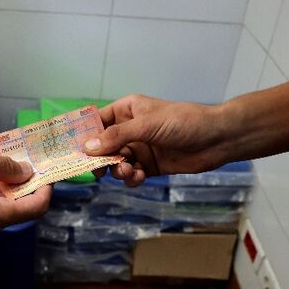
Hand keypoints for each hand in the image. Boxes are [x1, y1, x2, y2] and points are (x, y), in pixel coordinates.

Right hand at [82, 94, 225, 185]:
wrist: (216, 139)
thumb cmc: (183, 122)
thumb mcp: (147, 125)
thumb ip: (117, 137)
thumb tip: (87, 148)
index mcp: (126, 110)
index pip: (97, 122)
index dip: (84, 136)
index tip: (72, 151)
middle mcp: (130, 129)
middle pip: (103, 146)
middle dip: (101, 159)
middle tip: (98, 171)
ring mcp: (140, 148)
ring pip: (116, 163)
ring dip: (118, 170)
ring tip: (129, 172)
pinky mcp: (150, 165)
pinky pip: (132, 174)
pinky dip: (132, 178)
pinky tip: (140, 177)